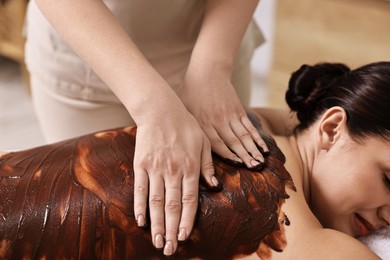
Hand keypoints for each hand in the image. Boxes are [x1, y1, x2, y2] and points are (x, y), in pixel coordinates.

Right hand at [133, 108, 216, 255]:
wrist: (160, 109)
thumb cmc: (185, 125)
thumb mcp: (204, 142)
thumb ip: (208, 166)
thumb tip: (214, 187)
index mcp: (190, 167)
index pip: (189, 200)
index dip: (186, 220)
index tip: (184, 237)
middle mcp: (173, 171)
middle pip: (172, 206)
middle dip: (171, 230)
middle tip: (168, 248)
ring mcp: (155, 168)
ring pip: (156, 202)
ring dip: (156, 224)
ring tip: (156, 241)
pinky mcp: (141, 164)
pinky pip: (140, 189)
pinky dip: (140, 206)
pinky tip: (141, 221)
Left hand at [179, 69, 267, 167]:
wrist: (208, 70)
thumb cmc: (191, 91)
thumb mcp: (183, 108)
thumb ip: (186, 127)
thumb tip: (180, 147)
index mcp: (204, 122)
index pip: (217, 142)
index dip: (228, 154)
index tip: (238, 165)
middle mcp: (219, 120)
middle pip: (234, 141)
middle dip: (245, 156)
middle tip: (255, 168)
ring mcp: (230, 115)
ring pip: (244, 135)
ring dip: (253, 149)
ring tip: (261, 162)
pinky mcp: (238, 110)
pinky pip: (249, 127)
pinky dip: (257, 137)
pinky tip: (263, 148)